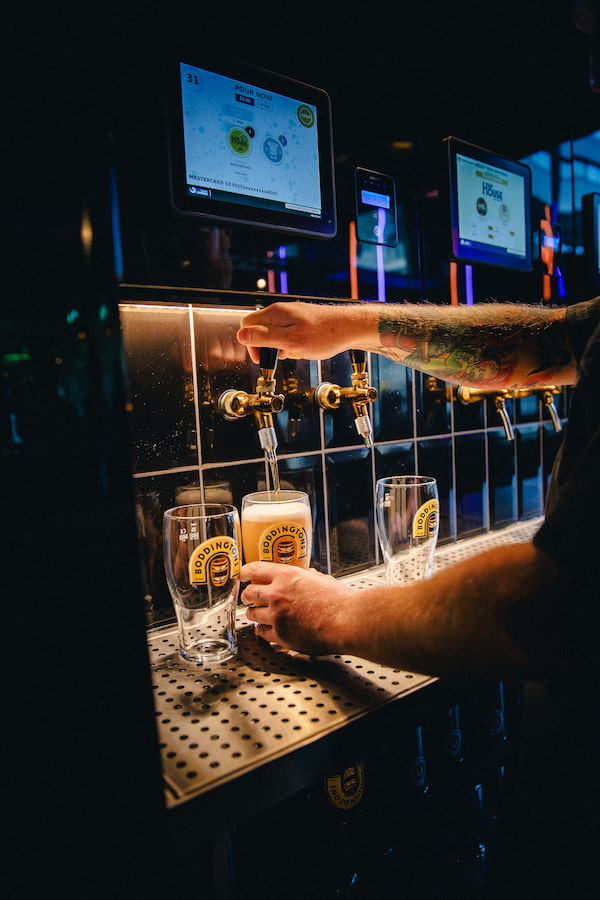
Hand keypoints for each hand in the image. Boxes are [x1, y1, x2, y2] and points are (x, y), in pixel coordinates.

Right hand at [236, 301, 370, 362]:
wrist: (350, 328)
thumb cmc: (324, 335)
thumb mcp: (291, 341)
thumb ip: (265, 338)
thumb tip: (241, 335)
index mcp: (275, 313)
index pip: (247, 325)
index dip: (250, 344)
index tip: (262, 358)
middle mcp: (281, 311)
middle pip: (259, 328)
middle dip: (266, 346)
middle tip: (280, 356)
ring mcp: (291, 314)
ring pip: (274, 333)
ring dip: (280, 346)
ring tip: (295, 352)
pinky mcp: (300, 320)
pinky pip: (287, 333)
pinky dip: (291, 344)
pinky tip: (303, 349)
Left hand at [240, 561, 354, 654]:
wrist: (346, 621)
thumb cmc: (340, 600)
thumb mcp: (322, 578)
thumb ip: (307, 576)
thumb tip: (305, 575)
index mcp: (286, 576)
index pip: (253, 570)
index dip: (245, 573)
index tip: (243, 575)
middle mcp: (277, 594)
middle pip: (248, 593)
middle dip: (248, 595)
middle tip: (250, 597)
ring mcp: (276, 616)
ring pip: (251, 614)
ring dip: (253, 613)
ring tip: (257, 614)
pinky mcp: (281, 636)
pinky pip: (262, 633)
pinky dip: (263, 631)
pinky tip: (267, 630)